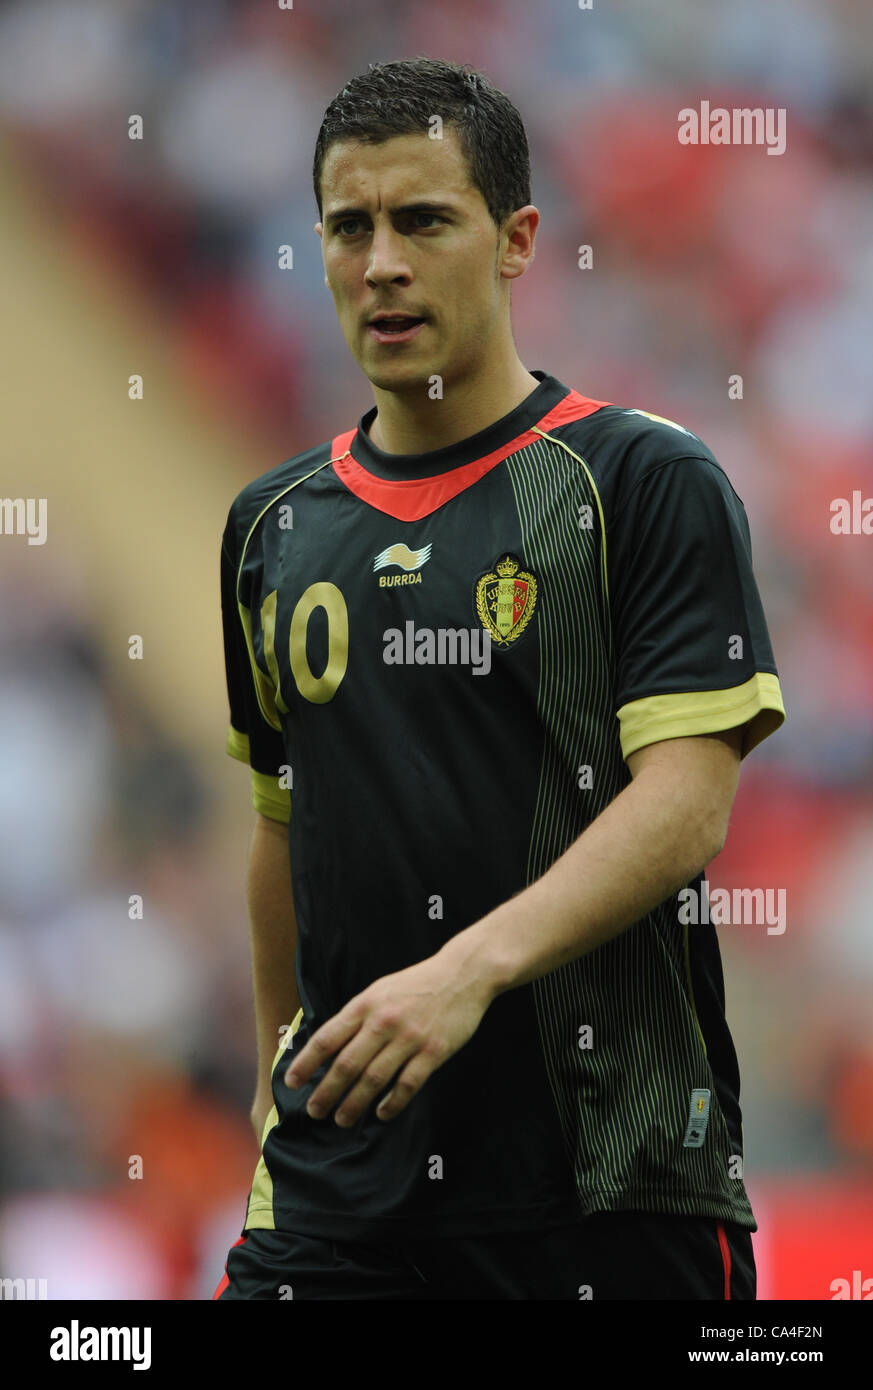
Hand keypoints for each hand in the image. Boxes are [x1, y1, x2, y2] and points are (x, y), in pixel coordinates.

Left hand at [283, 949, 494, 1125]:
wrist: (463, 973)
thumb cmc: (416, 984)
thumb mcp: (380, 990)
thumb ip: (357, 1016)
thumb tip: (328, 1046)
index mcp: (366, 1004)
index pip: (327, 1038)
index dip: (306, 1063)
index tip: (291, 1082)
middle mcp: (384, 1022)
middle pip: (346, 1064)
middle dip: (326, 1092)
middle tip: (314, 1110)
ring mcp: (410, 1038)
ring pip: (374, 1079)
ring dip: (354, 1104)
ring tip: (342, 1119)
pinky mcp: (434, 1051)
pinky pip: (407, 1085)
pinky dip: (392, 1103)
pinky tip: (381, 1114)